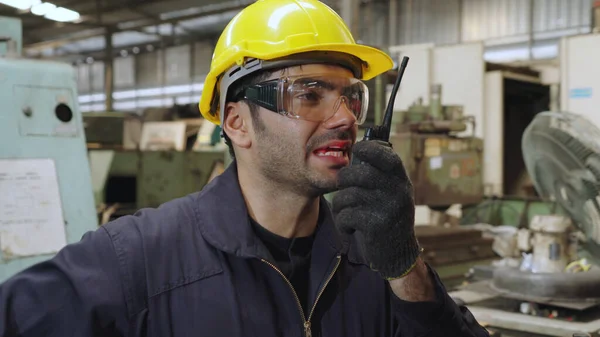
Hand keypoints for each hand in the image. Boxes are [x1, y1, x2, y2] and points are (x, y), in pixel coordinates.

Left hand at [332, 140, 421, 279]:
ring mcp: (389, 209)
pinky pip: (347, 215)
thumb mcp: (391, 192)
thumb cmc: (386, 216)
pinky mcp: (377, 226)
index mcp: (401, 180)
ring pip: (350, 195)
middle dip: (344, 178)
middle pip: (362, 174)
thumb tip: (359, 148)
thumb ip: (379, 173)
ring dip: (340, 204)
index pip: (388, 156)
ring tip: (345, 211)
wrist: (397, 253)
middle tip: (342, 186)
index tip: (358, 149)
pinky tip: (349, 227)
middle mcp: (398, 192)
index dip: (370, 149)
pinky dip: (343, 222)